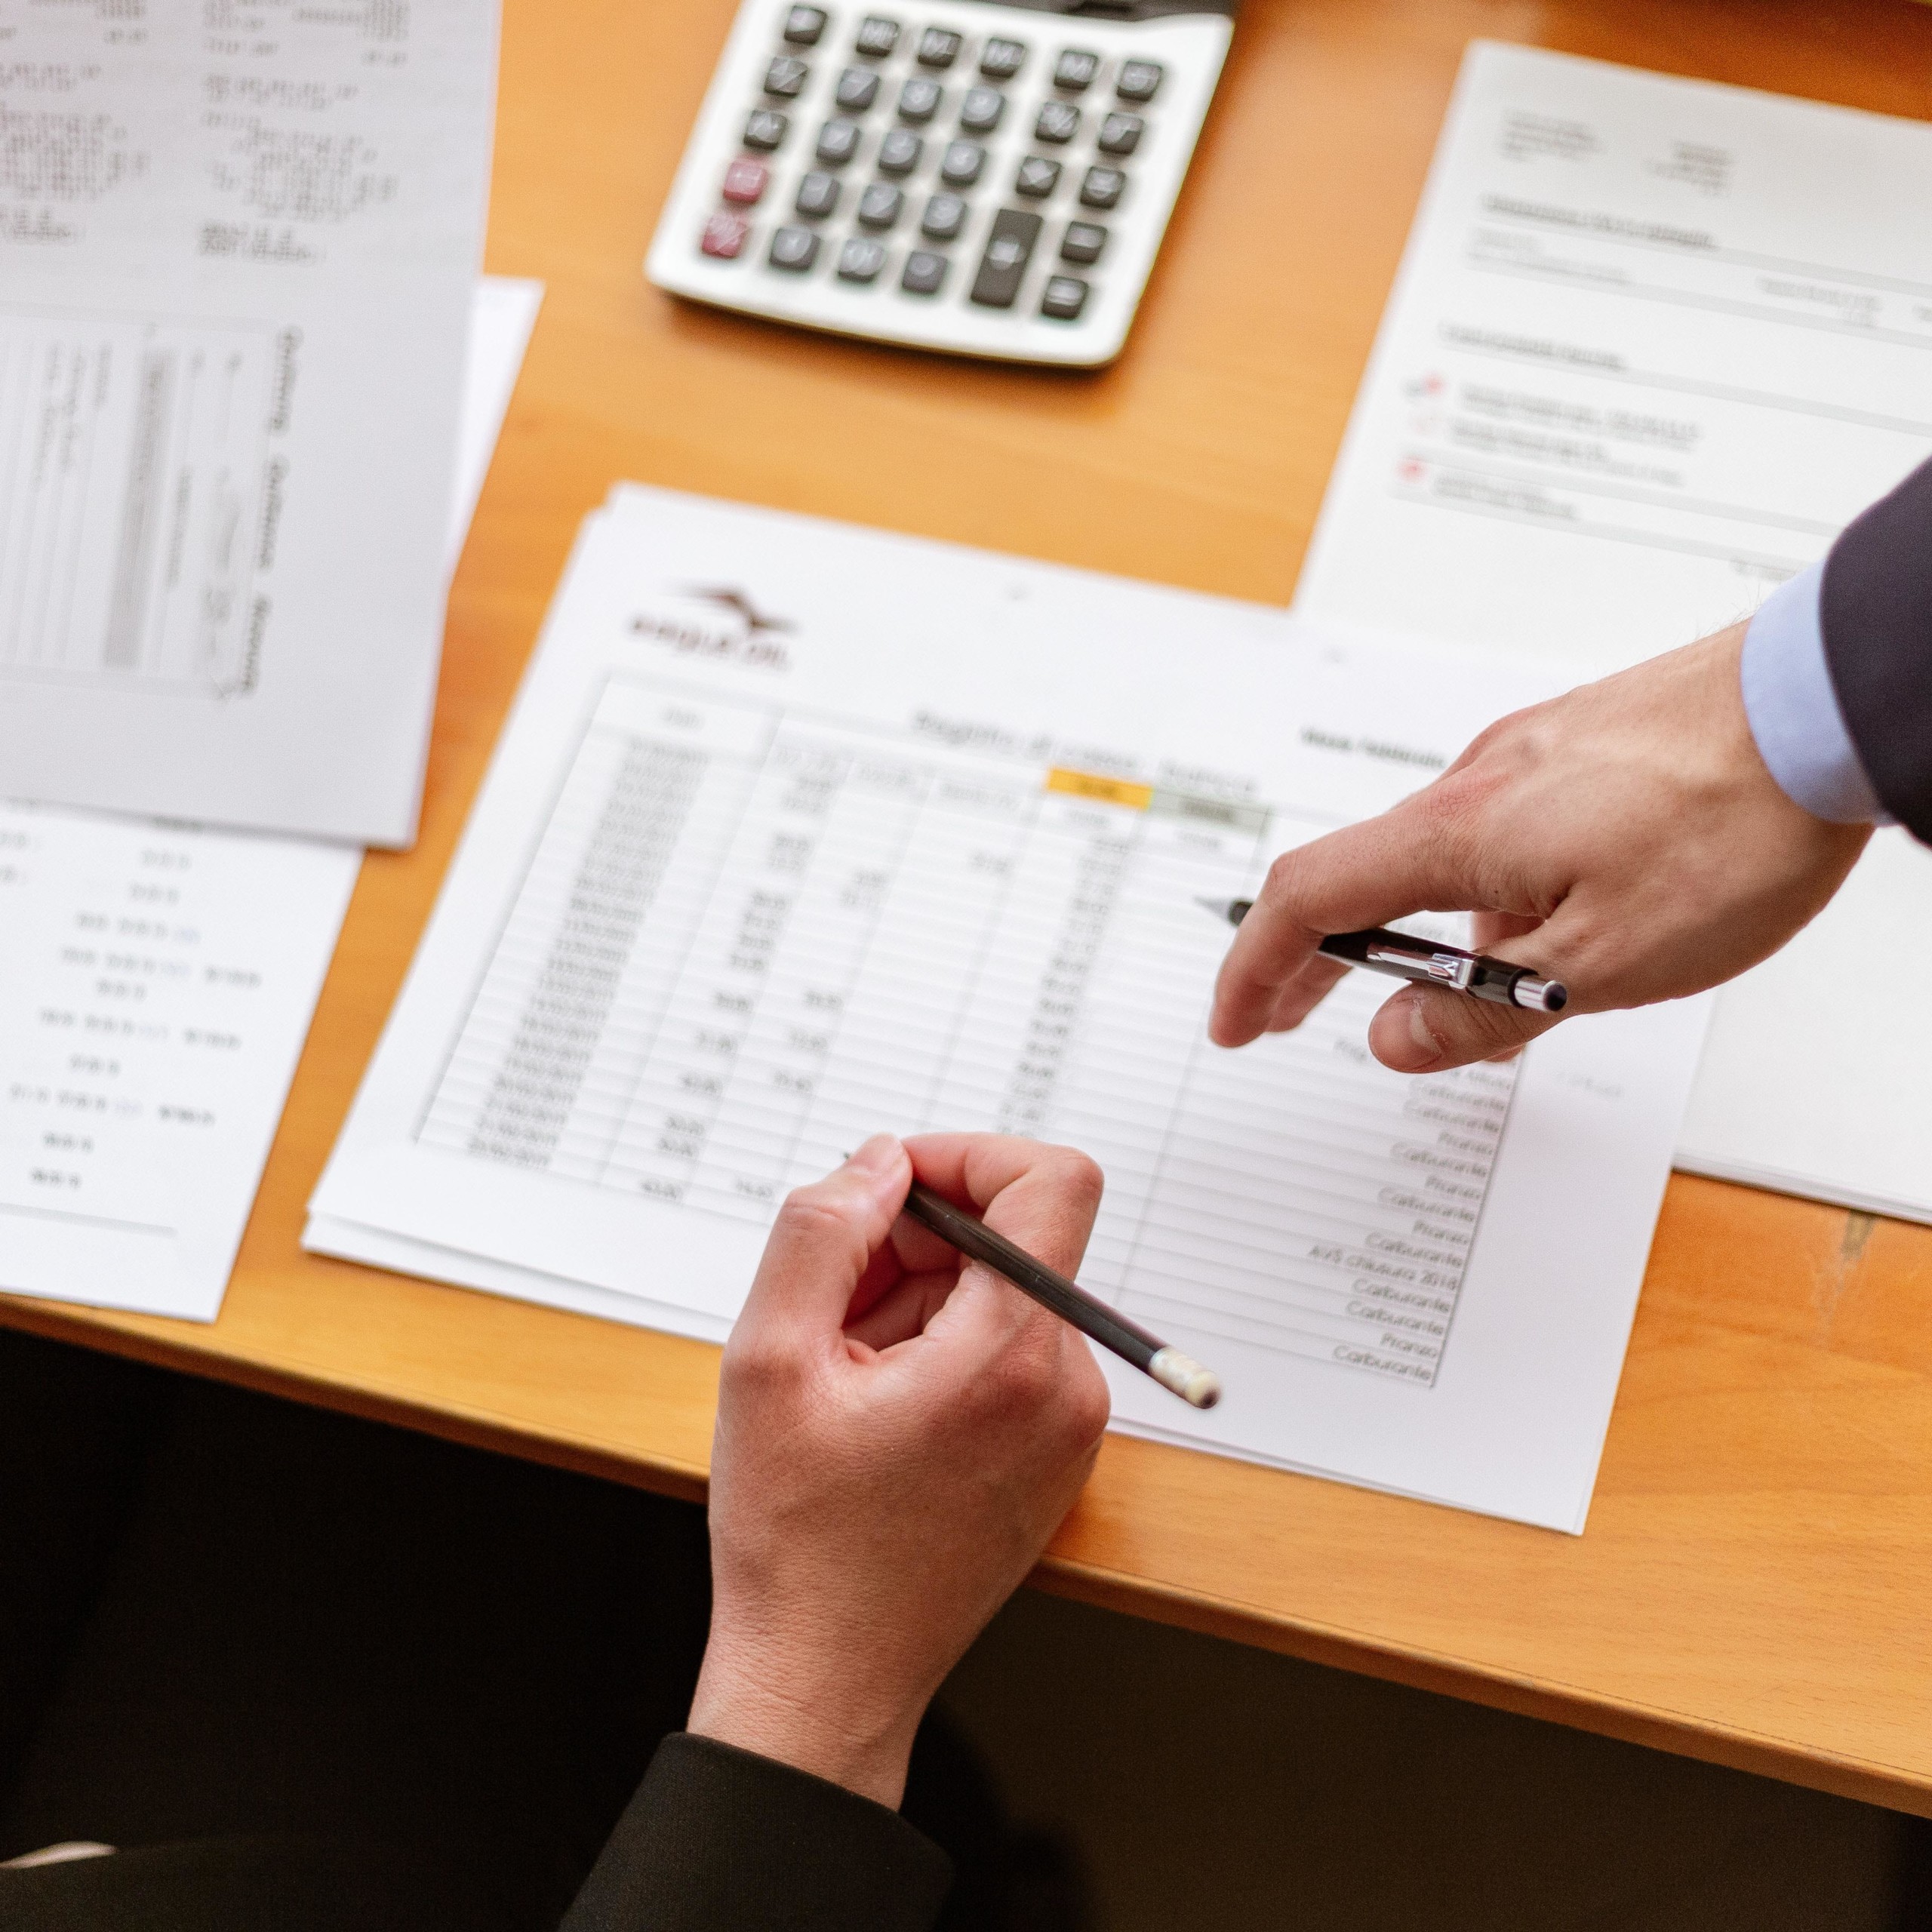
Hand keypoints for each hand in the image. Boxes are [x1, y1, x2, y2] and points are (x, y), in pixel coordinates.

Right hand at [687, 1132, 1109, 1808]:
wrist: (828, 1680)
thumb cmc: (797, 1540)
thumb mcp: (768, 1361)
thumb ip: (820, 1230)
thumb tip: (878, 1161)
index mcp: (1010, 1357)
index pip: (1053, 1181)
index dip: (969, 1156)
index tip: (893, 1186)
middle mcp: (1066, 1387)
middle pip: (1011, 1240)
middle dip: (915, 1241)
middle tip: (828, 1303)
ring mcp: (1070, 1428)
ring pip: (1002, 1296)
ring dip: (918, 1299)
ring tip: (842, 1373)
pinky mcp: (1056, 1455)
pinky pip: (1009, 1353)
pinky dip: (942, 1348)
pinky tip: (874, 1405)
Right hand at [1210, 624, 1870, 1072]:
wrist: (1831, 703)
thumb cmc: (1732, 823)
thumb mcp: (1602, 966)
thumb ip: (1483, 1011)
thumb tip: (1396, 1040)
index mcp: (1459, 835)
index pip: (1308, 900)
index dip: (1256, 970)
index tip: (1235, 1022)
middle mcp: (1477, 781)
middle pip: (1361, 875)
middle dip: (1317, 956)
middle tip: (1293, 1016)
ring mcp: (1530, 754)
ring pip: (1443, 857)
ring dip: (1428, 932)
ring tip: (1485, 1000)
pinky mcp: (1581, 744)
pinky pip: (1503, 828)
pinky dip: (1487, 889)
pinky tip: (1552, 923)